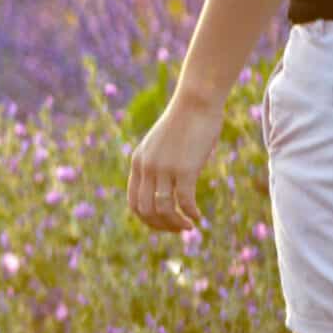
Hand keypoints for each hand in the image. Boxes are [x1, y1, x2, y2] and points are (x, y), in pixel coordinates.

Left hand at [126, 91, 217, 233]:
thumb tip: (166, 187)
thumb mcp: (161, 145)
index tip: (164, 224)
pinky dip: (190, 214)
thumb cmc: (183, 123)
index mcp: (138, 162)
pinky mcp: (184, 169)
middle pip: (146, 210)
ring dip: (176, 224)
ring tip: (189, 226)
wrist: (195, 103)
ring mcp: (164, 169)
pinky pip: (184, 201)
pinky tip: (199, 217)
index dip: (147, 219)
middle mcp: (146, 167)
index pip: (134, 202)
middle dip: (161, 226)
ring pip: (163, 209)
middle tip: (179, 229)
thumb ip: (157, 164)